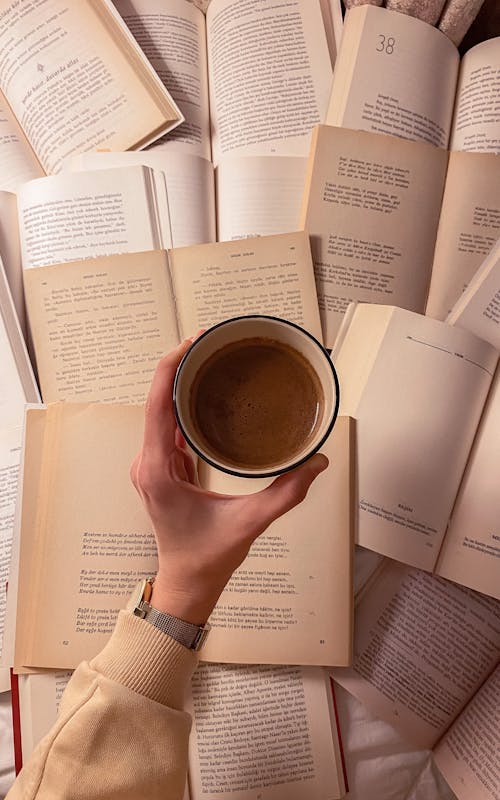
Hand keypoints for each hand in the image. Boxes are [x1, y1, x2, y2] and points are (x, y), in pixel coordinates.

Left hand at [130, 338, 327, 623]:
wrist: (186, 584)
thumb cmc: (208, 558)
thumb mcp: (250, 523)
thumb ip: (287, 494)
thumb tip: (317, 462)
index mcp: (158, 469)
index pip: (156, 404)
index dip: (169, 367)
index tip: (191, 342)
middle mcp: (148, 463)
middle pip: (156, 401)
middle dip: (178, 367)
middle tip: (208, 342)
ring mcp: (152, 466)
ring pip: (161, 413)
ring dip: (179, 385)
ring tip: (207, 359)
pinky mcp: (161, 470)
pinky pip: (167, 428)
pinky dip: (181, 406)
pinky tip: (201, 394)